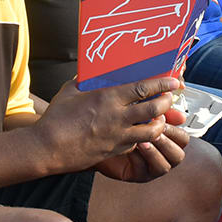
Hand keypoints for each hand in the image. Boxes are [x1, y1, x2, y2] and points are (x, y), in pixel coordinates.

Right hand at [37, 77, 180, 173]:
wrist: (48, 148)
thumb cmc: (56, 117)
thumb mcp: (69, 90)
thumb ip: (84, 80)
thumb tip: (92, 71)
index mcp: (108, 98)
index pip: (144, 88)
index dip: (162, 84)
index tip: (174, 80)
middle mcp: (118, 117)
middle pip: (154, 109)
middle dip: (167, 102)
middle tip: (170, 98)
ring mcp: (118, 136)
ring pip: (152, 131)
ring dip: (161, 123)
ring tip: (161, 118)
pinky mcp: (115, 150)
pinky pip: (137, 143)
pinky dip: (143, 137)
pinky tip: (141, 132)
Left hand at [96, 122, 188, 182]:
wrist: (97, 137)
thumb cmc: (119, 124)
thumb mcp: (140, 114)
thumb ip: (158, 111)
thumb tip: (180, 113)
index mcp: (166, 140)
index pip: (183, 138)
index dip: (175, 129)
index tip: (162, 117)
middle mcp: (161, 155)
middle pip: (178, 155)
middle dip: (167, 141)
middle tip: (154, 130)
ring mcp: (151, 167)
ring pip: (165, 166)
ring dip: (155, 151)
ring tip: (143, 139)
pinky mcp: (138, 175)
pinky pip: (146, 170)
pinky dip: (142, 158)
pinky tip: (133, 146)